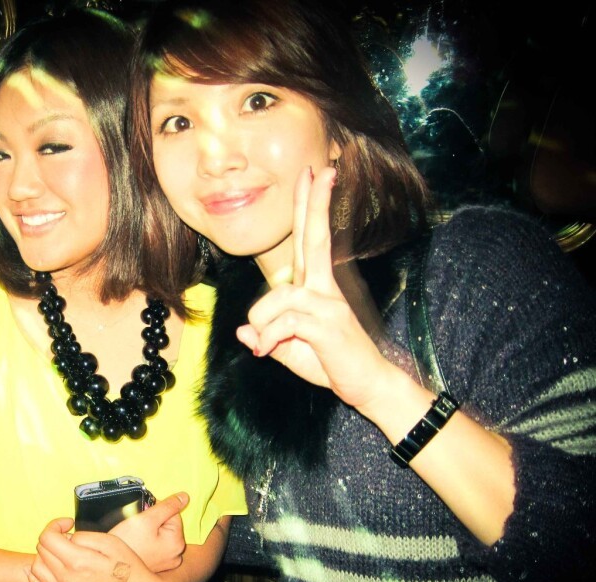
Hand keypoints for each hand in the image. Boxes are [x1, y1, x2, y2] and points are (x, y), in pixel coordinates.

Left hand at [28, 518, 161, 581]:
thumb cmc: (130, 568)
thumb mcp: (111, 542)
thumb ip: (84, 536)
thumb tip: (67, 537)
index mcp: (77, 561)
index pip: (47, 537)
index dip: (55, 525)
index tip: (69, 524)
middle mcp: (66, 579)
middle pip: (41, 550)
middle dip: (52, 538)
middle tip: (69, 538)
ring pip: (37, 570)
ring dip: (45, 556)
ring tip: (61, 554)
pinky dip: (39, 580)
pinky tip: (50, 573)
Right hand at [108, 492, 186, 572]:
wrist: (110, 566)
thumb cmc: (126, 542)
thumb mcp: (147, 519)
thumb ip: (167, 506)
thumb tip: (185, 497)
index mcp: (178, 543)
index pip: (173, 514)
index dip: (156, 510)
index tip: (142, 515)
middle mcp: (176, 555)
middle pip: (168, 525)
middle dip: (153, 521)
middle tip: (136, 526)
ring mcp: (167, 563)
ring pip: (161, 535)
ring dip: (150, 531)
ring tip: (135, 536)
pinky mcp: (157, 567)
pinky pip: (156, 547)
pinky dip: (147, 542)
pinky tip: (136, 544)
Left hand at [234, 166, 393, 408]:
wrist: (368, 385)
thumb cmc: (330, 364)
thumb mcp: (289, 352)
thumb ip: (266, 339)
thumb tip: (242, 331)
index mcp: (315, 287)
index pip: (308, 240)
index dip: (309, 208)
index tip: (315, 174)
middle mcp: (324, 288)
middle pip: (315, 237)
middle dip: (314, 203)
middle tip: (320, 168)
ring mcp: (329, 304)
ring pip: (278, 296)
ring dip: (264, 324)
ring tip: (269, 346)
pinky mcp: (327, 324)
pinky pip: (284, 322)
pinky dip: (269, 339)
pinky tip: (267, 351)